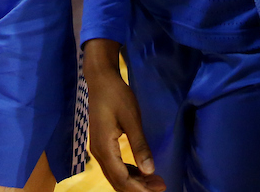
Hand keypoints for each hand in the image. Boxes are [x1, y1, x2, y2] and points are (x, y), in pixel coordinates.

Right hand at [84, 40, 163, 191]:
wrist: (101, 80)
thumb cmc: (117, 96)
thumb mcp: (132, 119)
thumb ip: (140, 146)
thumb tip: (150, 171)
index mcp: (104, 148)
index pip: (121, 178)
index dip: (140, 188)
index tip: (159, 189)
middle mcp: (98, 153)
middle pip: (117, 181)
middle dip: (138, 187)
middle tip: (161, 186)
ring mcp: (98, 149)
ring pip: (115, 175)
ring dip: (134, 181)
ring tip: (154, 180)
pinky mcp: (101, 144)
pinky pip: (113, 166)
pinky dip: (128, 171)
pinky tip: (141, 170)